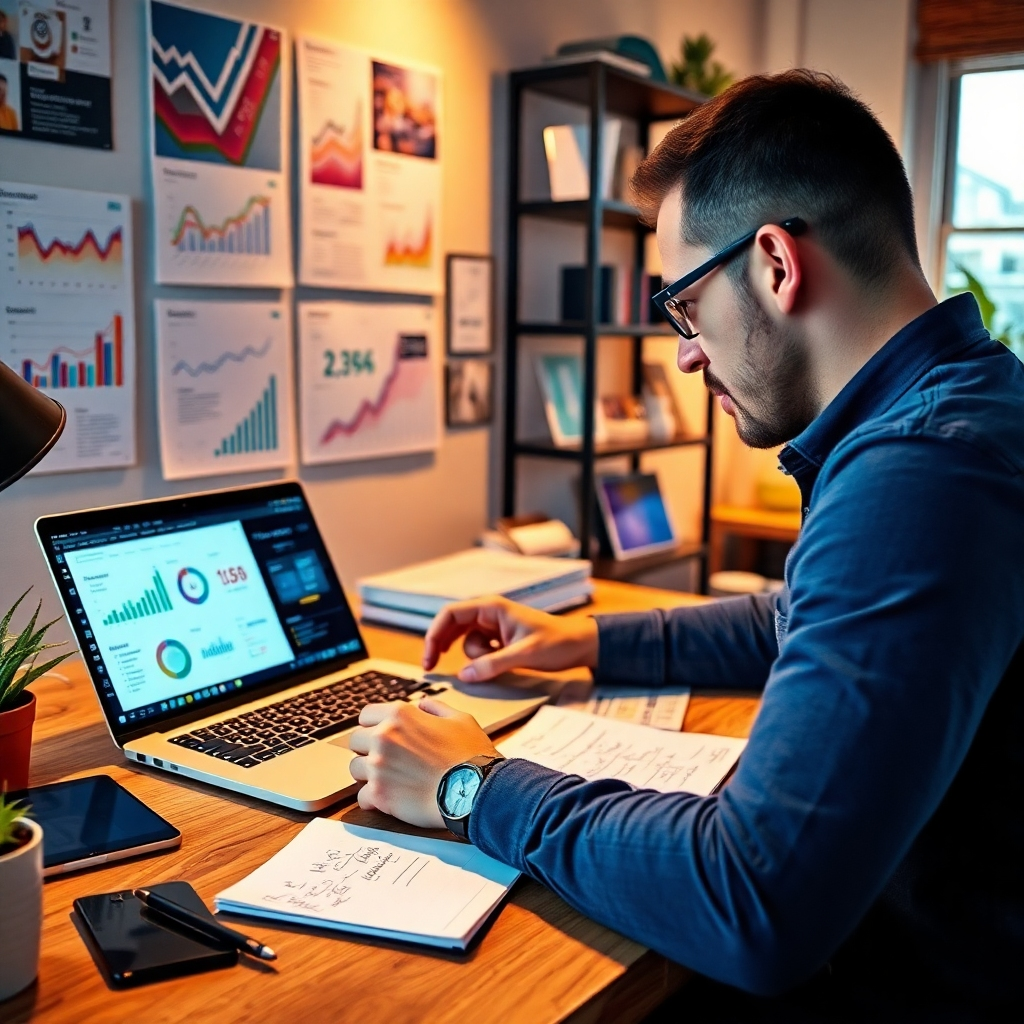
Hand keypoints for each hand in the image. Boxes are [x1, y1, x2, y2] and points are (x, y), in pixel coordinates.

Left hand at [348, 698, 498, 828]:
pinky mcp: (379, 794)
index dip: (374, 725)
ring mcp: (378, 767)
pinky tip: (387, 798)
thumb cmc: (470, 755)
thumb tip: (422, 705)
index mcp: (400, 715)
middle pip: (356, 741)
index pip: (366, 715)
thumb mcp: (459, 719)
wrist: (474, 790)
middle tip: (386, 758)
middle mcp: (383, 737)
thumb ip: (435, 708)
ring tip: (388, 779)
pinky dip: (372, 799)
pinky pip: (361, 797)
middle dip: (369, 748)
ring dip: (368, 774)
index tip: (381, 735)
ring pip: (355, 769)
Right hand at [422, 597, 598, 682]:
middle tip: (432, 668)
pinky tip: (496, 664)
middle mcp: (489, 613)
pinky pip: (479, 649)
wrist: (580, 645)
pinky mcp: (500, 639)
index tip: (429, 657)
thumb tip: (463, 676)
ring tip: (497, 663)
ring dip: (473, 656)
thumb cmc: (556, 643)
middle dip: (441, 646)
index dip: (434, 633)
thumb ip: (493, 664)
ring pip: (466, 641)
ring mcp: (493, 626)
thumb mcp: (524, 654)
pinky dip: (480, 659)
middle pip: (452, 626)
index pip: (451, 614)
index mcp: (492, 607)